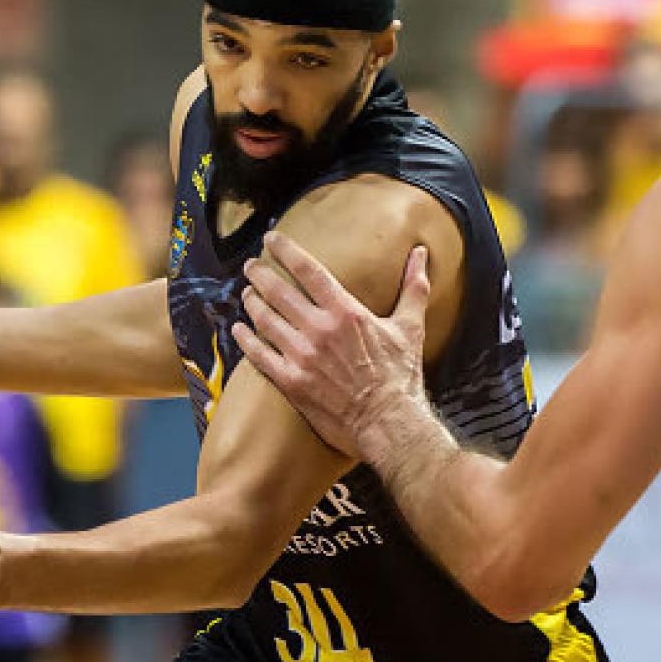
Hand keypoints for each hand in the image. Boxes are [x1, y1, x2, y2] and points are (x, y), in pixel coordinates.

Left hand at [234, 232, 430, 458]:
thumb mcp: (410, 327)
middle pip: (278, 292)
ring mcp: (302, 356)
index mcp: (346, 312)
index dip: (286, 250)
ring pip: (265, 320)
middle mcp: (319, 330)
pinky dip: (245, 339)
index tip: (272, 239)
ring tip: (246, 294)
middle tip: (251, 266)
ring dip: (251, 303)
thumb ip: (413, 287)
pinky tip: (239, 330)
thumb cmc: (400, 376)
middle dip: (260, 274)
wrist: (388, 423)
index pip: (308, 270)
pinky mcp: (290, 382)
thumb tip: (421, 253)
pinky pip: (259, 355)